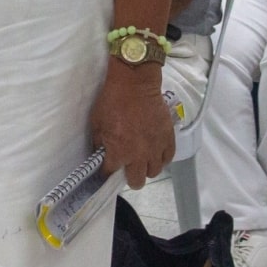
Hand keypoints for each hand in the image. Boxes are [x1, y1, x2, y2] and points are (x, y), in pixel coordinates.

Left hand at [93, 64, 175, 187]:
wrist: (135, 84)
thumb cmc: (112, 102)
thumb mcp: (97, 124)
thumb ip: (100, 143)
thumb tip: (102, 154)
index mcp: (119, 153)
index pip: (111, 173)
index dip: (107, 171)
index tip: (108, 166)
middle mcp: (139, 156)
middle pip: (136, 181)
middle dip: (130, 176)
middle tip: (127, 166)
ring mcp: (155, 148)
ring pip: (154, 172)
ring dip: (147, 168)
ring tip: (143, 158)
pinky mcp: (168, 139)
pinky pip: (168, 158)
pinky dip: (162, 158)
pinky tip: (156, 152)